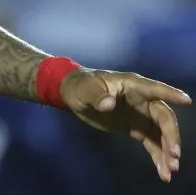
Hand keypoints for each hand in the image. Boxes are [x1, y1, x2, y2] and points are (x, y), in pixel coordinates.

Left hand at [61, 68, 191, 181]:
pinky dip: (158, 156)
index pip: (155, 89)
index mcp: (133, 86)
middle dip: (171, 136)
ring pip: (161, 133)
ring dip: (167, 150)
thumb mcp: (86, 89)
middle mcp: (143, 100)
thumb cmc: (81, 86)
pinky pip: (152, 142)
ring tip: (171, 170)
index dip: (171, 94)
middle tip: (174, 155)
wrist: (74, 95)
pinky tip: (163, 172)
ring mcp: (141, 115)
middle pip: (163, 118)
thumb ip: (97, 95)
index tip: (187, 100)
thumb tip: (107, 104)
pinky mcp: (136, 128)